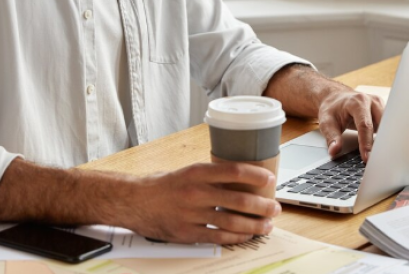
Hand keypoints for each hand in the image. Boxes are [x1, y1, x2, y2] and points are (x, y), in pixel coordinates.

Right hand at [123, 162, 281, 243]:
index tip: (270, 179)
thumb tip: (241, 179)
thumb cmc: (163, 185)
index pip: (235, 171)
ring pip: (232, 222)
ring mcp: (192, 214)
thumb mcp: (188, 171)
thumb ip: (211, 176)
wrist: (134, 201)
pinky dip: (236, 237)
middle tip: (275, 207)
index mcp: (198, 172)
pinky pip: (218, 237)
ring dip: (254, 224)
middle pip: (239, 200)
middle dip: (262, 205)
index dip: (256, 175)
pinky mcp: (188, 233)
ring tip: (267, 225)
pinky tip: (246, 235)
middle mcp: (196, 192)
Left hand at [316, 88, 384, 161]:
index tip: (366, 158)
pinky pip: (387, 126)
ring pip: (387, 126)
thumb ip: (332, 137)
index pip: (365, 125)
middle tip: (376, 160)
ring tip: (380, 156)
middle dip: (380, 143)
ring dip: (384, 140)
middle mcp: (372, 101)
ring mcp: (379, 105)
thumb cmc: (332, 109)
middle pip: (381, 125)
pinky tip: (381, 149)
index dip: (366, 143)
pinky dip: (384, 137)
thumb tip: (334, 151)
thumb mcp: (326, 122)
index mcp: (358, 102)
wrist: (336, 98)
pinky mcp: (383, 111)